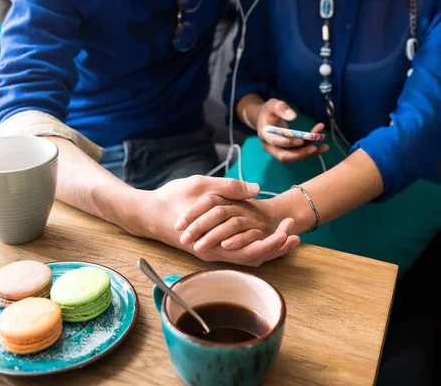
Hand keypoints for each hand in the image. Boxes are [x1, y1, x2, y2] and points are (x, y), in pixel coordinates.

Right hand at [174, 195, 300, 264]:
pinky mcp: (211, 248)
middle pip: (253, 259)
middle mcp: (214, 252)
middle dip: (277, 247)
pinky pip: (238, 253)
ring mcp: (212, 252)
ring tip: (289, 236)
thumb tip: (256, 188)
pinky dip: (255, 247)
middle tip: (296, 234)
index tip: (290, 230)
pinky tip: (267, 237)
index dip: (274, 243)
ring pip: (247, 258)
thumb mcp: (199, 185)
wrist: (148, 214)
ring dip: (268, 249)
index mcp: (214, 240)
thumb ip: (228, 187)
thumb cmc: (172, 198)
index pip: (251, 251)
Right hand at [255, 98, 328, 161]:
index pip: (275, 141)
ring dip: (309, 153)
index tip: (301, 140)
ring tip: (325, 147)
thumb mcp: (272, 104)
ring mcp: (278, 150)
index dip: (288, 142)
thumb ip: (280, 108)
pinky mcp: (287, 151)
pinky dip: (310, 149)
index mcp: (265, 135)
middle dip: (300, 153)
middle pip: (284, 156)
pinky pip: (298, 153)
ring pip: (293, 156)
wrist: (265, 119)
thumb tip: (293, 116)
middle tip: (314, 148)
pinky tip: (322, 144)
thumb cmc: (268, 111)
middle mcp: (270, 146)